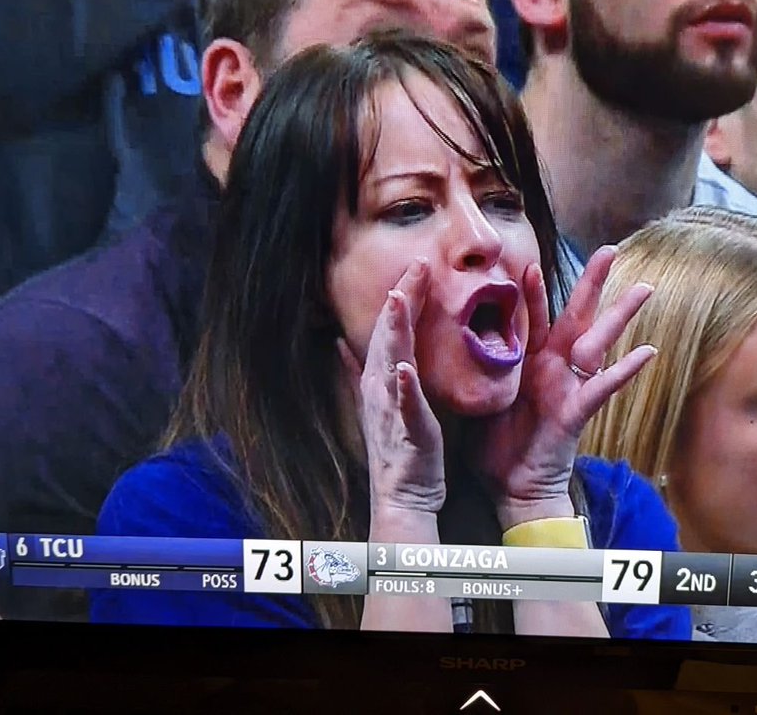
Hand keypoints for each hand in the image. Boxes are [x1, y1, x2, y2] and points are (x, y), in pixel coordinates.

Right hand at [339, 259, 445, 515]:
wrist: (402, 492)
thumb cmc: (398, 445)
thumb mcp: (378, 399)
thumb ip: (357, 371)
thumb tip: (339, 343)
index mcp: (378, 378)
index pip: (389, 328)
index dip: (401, 296)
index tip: (417, 265)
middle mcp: (380, 387)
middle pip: (387, 335)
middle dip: (400, 299)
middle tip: (415, 265)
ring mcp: (390, 407)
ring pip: (390, 362)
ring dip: (393, 332)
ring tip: (399, 301)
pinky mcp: (407, 430)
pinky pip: (404, 406)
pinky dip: (403, 387)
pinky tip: (406, 369)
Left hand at [474, 247, 655, 527]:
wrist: (511, 488)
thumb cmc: (495, 444)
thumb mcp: (481, 396)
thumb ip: (478, 367)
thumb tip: (449, 341)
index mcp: (530, 362)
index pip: (532, 316)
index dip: (533, 288)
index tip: (530, 259)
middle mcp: (554, 368)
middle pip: (576, 315)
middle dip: (592, 282)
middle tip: (610, 249)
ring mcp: (569, 386)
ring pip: (598, 341)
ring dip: (620, 315)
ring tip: (644, 288)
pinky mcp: (576, 411)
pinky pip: (602, 387)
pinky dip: (624, 370)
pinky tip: (647, 352)